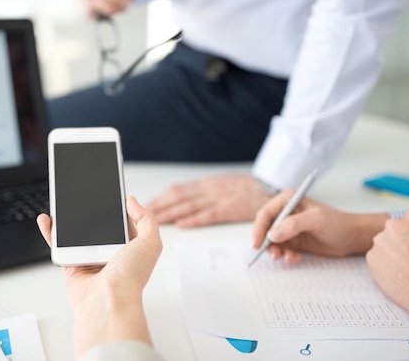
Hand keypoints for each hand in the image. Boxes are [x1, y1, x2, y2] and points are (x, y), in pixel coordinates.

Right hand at [36, 196, 161, 357]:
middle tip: (83, 193)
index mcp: (131, 246)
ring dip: (69, 218)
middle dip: (91, 210)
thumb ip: (146, 218)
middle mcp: (111, 251)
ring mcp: (91, 257)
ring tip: (64, 202)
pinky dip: (51, 232)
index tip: (109, 192)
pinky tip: (48, 220)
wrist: (107, 300)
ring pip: (77, 232)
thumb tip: (132, 201)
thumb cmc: (130, 278)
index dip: (117, 206)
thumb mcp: (150, 242)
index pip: (124, 220)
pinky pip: (59, 244)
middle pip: (99, 224)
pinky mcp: (72, 264)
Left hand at [147, 173, 268, 227]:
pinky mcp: (228, 210)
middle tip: (140, 214)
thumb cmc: (244, 189)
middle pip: (178, 198)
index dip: (159, 198)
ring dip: (170, 214)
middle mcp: (208, 190)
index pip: (176, 190)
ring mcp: (217, 199)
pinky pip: (207, 215)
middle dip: (159, 206)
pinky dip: (193, 220)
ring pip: (188, 206)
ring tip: (154, 222)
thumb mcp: (220, 185)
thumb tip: (182, 199)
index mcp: (205, 184)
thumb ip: (202, 192)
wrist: (267, 189)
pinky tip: (181, 225)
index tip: (145, 204)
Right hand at [253, 190, 386, 261]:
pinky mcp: (293, 240)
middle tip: (274, 254)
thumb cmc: (337, 223)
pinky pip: (282, 249)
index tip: (257, 243)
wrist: (352, 237)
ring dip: (277, 251)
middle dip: (267, 243)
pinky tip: (295, 258)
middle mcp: (285, 213)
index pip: (265, 214)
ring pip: (272, 242)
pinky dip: (286, 255)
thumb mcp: (315, 220)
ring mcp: (288, 227)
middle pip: (265, 229)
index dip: (258, 229)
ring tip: (288, 257)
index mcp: (287, 200)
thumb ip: (293, 225)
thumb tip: (272, 234)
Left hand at [366, 208, 408, 356]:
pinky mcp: (371, 259)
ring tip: (406, 273)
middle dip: (400, 245)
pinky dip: (384, 269)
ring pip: (383, 248)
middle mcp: (393, 226)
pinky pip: (376, 262)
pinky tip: (397, 278)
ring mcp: (380, 242)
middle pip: (393, 233)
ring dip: (391, 257)